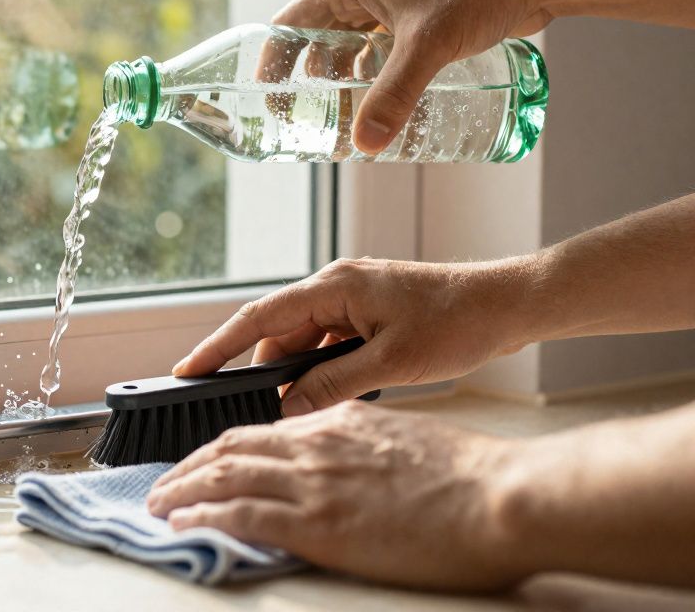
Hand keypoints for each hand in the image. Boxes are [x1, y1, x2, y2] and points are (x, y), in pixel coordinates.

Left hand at [146, 401, 524, 590]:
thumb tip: (338, 467)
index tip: (205, 462)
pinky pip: (239, 515)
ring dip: (180, 489)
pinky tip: (180, 522)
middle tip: (164, 482)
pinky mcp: (317, 523)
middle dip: (188, 465)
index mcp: (340, 423)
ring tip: (157, 503)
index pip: (263, 429)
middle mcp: (316, 445)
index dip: (224, 446)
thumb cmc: (472, 478)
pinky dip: (201, 516)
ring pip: (223, 476)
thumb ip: (360, 447)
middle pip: (230, 447)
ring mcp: (314, 483)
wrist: (503, 497)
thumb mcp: (405, 442)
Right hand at [172, 256, 541, 415]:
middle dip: (262, 371)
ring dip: (297, 373)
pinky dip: (321, 369)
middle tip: (250, 409)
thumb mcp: (390, 362)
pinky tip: (330, 395)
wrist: (510, 304)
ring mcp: (352, 298)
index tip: (187, 370)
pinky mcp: (368, 312)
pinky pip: (327, 342)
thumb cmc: (458, 323)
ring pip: (303, 341)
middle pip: (278, 332)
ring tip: (299, 409)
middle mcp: (336, 286)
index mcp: (334, 286)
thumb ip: (332, 385)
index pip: (258, 318)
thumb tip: (286, 407)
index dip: (218, 346)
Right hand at [275, 0, 552, 152]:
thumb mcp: (427, 47)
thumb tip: (366, 146)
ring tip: (347, 127)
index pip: (290, 25)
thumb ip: (394, 97)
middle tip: (313, 127)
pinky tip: (384, 110)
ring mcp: (391, 4)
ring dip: (347, 88)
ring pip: (352, 53)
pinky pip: (381, 55)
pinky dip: (376, 82)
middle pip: (319, 45)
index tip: (270, 102)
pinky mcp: (417, 19)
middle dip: (315, 87)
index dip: (273, 64)